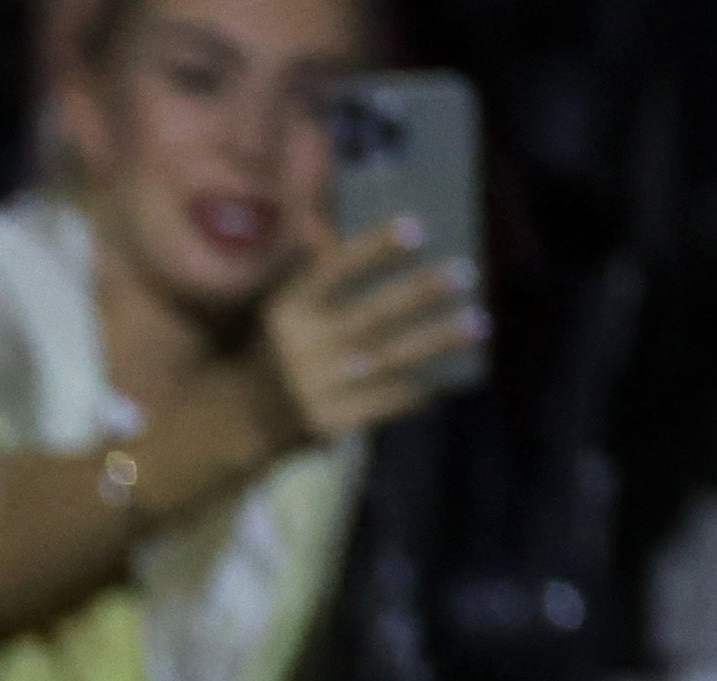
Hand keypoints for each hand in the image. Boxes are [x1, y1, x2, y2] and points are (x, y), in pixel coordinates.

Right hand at [255, 220, 482, 448]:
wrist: (239, 422)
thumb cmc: (272, 352)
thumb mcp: (279, 307)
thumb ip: (308, 269)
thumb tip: (320, 222)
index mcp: (290, 310)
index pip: (335, 270)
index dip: (375, 249)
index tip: (416, 229)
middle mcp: (306, 345)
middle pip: (373, 313)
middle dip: (420, 293)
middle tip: (464, 273)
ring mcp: (320, 385)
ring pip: (388, 357)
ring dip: (435, 341)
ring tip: (477, 323)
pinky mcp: (331, 420)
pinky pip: (383, 403)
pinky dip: (415, 393)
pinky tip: (446, 381)